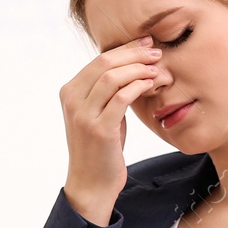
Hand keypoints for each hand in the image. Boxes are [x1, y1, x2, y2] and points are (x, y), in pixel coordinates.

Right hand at [60, 34, 162, 222]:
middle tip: (157, 53)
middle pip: (105, 63)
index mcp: (70, 92)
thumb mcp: (100, 114)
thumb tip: (132, 63)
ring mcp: (83, 115)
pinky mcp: (99, 129)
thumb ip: (108, 91)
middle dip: (134, 53)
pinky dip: (138, 87)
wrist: (91, 183)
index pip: (99, 59)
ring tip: (157, 68)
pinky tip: (151, 85)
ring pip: (112, 77)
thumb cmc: (101, 148)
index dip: (125, 48)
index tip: (147, 43)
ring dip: (138, 69)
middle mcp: (72, 100)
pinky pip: (121, 98)